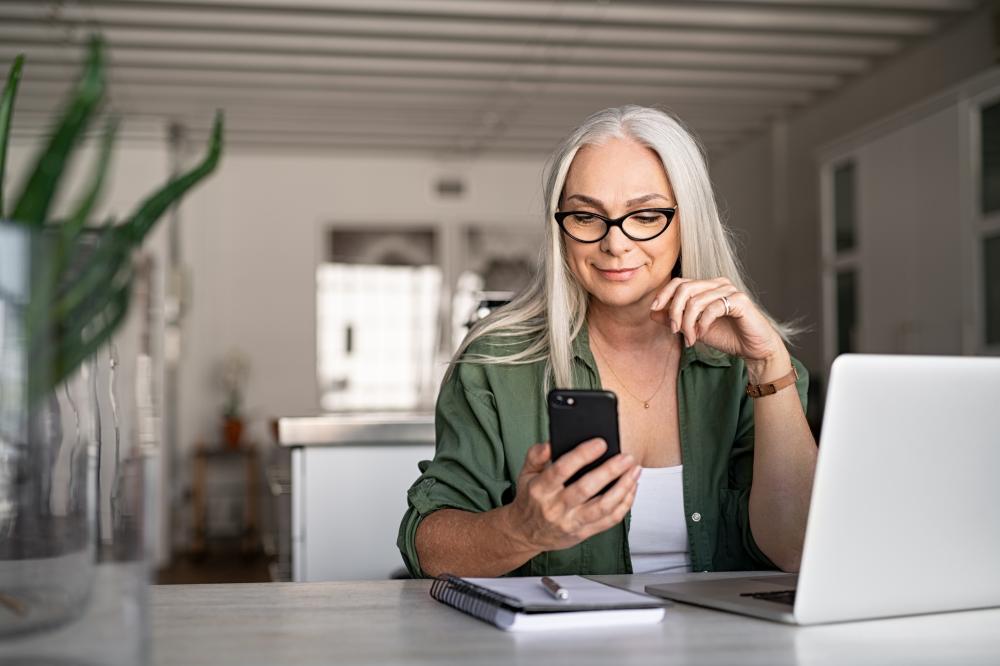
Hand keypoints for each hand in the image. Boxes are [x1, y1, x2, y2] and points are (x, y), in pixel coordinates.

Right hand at [506, 440, 639, 552]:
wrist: (526, 533)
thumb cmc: (530, 499)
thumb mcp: (525, 473)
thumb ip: (536, 455)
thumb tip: (551, 443)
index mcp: (540, 489)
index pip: (561, 470)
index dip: (582, 455)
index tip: (600, 443)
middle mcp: (555, 508)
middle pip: (586, 489)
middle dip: (609, 471)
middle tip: (626, 457)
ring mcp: (571, 522)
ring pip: (602, 507)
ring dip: (622, 488)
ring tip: (635, 471)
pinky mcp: (584, 533)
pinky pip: (609, 520)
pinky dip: (624, 504)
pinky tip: (631, 488)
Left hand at [649, 277, 787, 369]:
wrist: (753, 349)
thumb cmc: (726, 336)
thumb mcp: (694, 328)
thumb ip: (675, 319)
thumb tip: (653, 312)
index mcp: (707, 286)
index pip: (679, 282)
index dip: (664, 294)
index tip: (654, 309)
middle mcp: (718, 284)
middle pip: (685, 288)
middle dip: (674, 311)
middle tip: (674, 331)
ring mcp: (730, 290)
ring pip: (696, 300)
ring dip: (688, 323)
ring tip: (691, 339)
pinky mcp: (740, 301)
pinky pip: (712, 308)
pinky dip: (702, 324)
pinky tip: (702, 334)